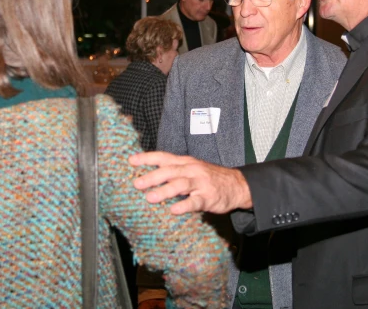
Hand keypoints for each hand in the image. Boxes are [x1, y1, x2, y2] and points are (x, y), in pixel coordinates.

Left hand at [129, 151, 252, 214]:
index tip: (131, 161)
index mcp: (185, 162)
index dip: (147, 158)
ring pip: (181, 184)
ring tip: (150, 198)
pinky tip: (174, 210)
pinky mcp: (209, 197)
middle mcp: (191, 170)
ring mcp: (200, 183)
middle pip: (170, 171)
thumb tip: (148, 176)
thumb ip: (173, 171)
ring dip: (165, 190)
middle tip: (136, 184)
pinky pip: (195, 201)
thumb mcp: (191, 169)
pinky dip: (184, 205)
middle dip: (152, 176)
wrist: (237, 184)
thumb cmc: (209, 178)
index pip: (163, 157)